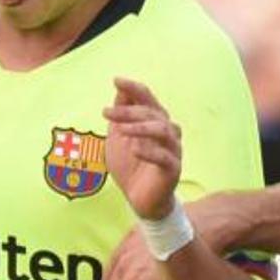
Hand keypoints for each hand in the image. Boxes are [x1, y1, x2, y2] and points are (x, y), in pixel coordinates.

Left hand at [105, 78, 183, 219]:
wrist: (139, 199)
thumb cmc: (130, 165)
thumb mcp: (117, 136)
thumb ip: (121, 114)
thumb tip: (119, 88)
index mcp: (156, 121)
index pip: (148, 99)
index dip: (134, 88)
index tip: (117, 80)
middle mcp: (168, 132)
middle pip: (153, 113)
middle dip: (129, 111)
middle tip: (106, 113)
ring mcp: (173, 150)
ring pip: (163, 130)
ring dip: (141, 127)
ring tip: (121, 130)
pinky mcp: (173, 169)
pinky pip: (165, 157)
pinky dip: (150, 151)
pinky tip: (135, 149)